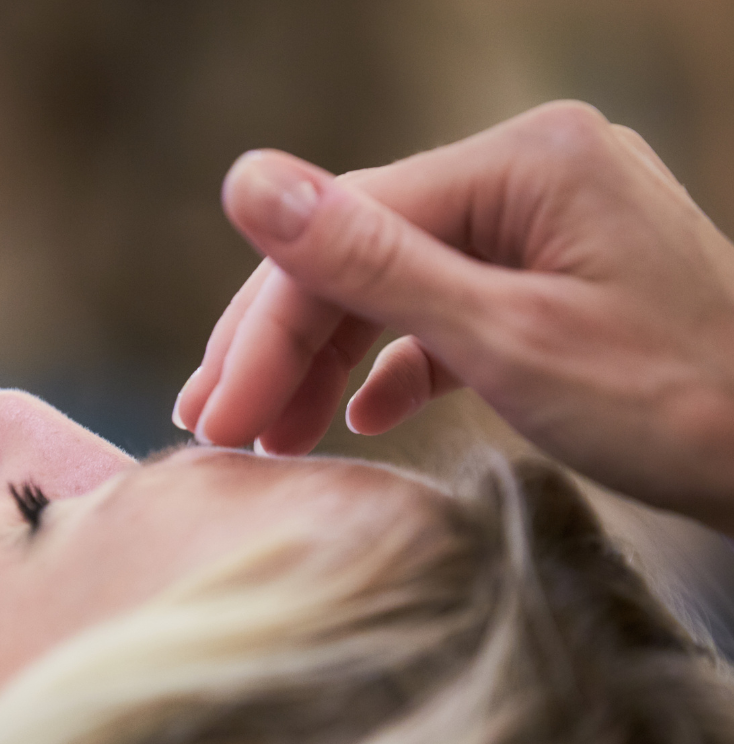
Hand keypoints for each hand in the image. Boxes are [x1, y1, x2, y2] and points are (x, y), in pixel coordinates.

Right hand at [173, 101, 733, 533]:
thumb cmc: (669, 403)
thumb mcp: (503, 338)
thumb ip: (370, 262)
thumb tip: (246, 180)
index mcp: (522, 164)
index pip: (346, 230)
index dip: (264, 329)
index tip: (218, 419)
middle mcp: (526, 177)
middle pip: (361, 252)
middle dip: (281, 347)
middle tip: (216, 425)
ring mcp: (539, 231)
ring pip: (395, 288)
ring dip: (325, 364)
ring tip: (270, 437)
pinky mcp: (548, 286)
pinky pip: (446, 314)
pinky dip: (397, 366)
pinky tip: (358, 415)